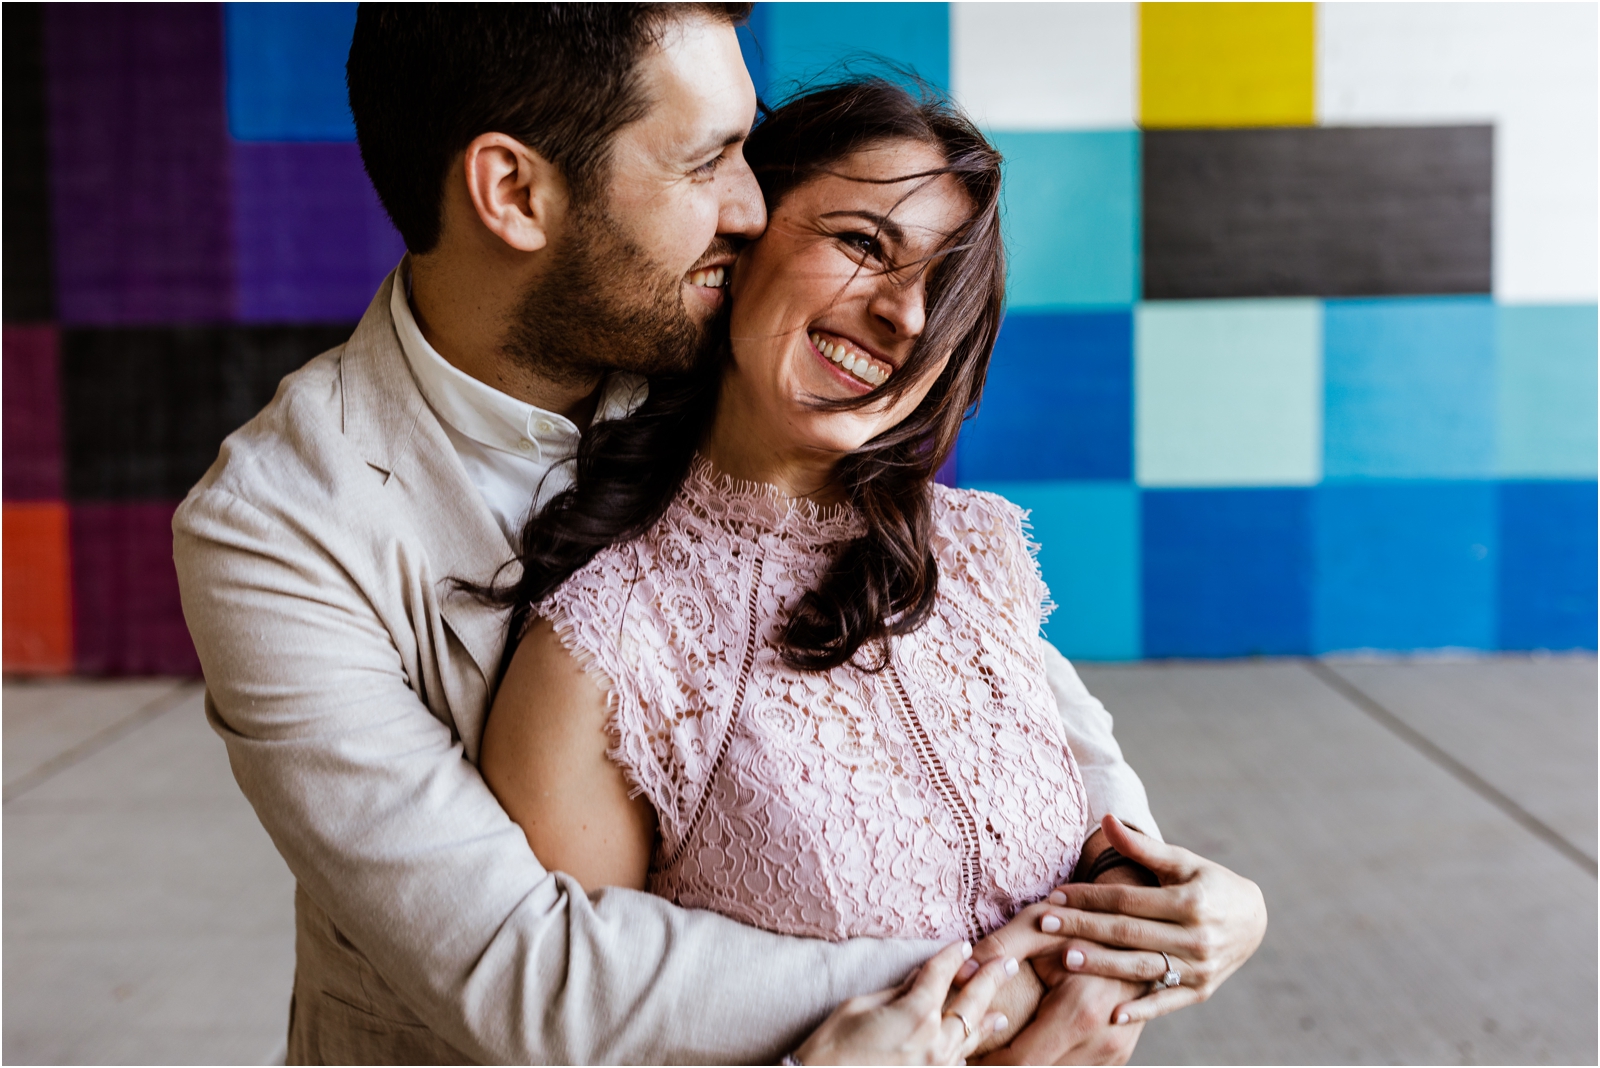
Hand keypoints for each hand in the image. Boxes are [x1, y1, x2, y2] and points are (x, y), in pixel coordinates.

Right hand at [796, 941, 1018, 1064]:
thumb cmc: (831, 1048)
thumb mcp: (859, 1007)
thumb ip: (896, 992)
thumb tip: (919, 979)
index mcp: (916, 1013)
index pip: (941, 974)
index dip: (952, 956)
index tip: (962, 946)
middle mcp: (935, 1042)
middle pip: (970, 1004)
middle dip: (989, 980)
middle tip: (1006, 965)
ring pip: (970, 1040)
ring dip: (987, 1022)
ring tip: (1001, 1012)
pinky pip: (957, 1065)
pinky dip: (966, 1053)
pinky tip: (972, 1048)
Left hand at [964, 908, 1142, 1064]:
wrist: (1136, 932)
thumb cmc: (1083, 923)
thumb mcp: (1038, 925)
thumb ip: (997, 949)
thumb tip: (960, 975)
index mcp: (1081, 1011)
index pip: (1021, 1062)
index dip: (987, 1062)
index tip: (965, 1054)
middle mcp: (1104, 1040)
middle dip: (1002, 1064)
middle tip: (975, 1053)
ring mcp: (1115, 1052)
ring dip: (1028, 1064)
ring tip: (1000, 1048)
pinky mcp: (1118, 1055)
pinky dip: (1049, 1062)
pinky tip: (1029, 1047)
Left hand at [1031, 815, 1266, 1024]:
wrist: (1254, 919)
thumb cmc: (1208, 883)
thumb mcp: (1182, 862)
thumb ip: (1141, 847)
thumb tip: (1106, 819)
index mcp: (1190, 901)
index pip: (1127, 900)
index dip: (1089, 898)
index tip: (1054, 896)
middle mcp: (1197, 936)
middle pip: (1128, 933)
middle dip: (1083, 928)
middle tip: (1045, 924)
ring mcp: (1201, 967)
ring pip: (1142, 967)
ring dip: (1102, 966)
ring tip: (1064, 959)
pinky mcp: (1202, 990)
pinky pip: (1167, 1002)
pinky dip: (1142, 1010)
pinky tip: (1113, 1015)